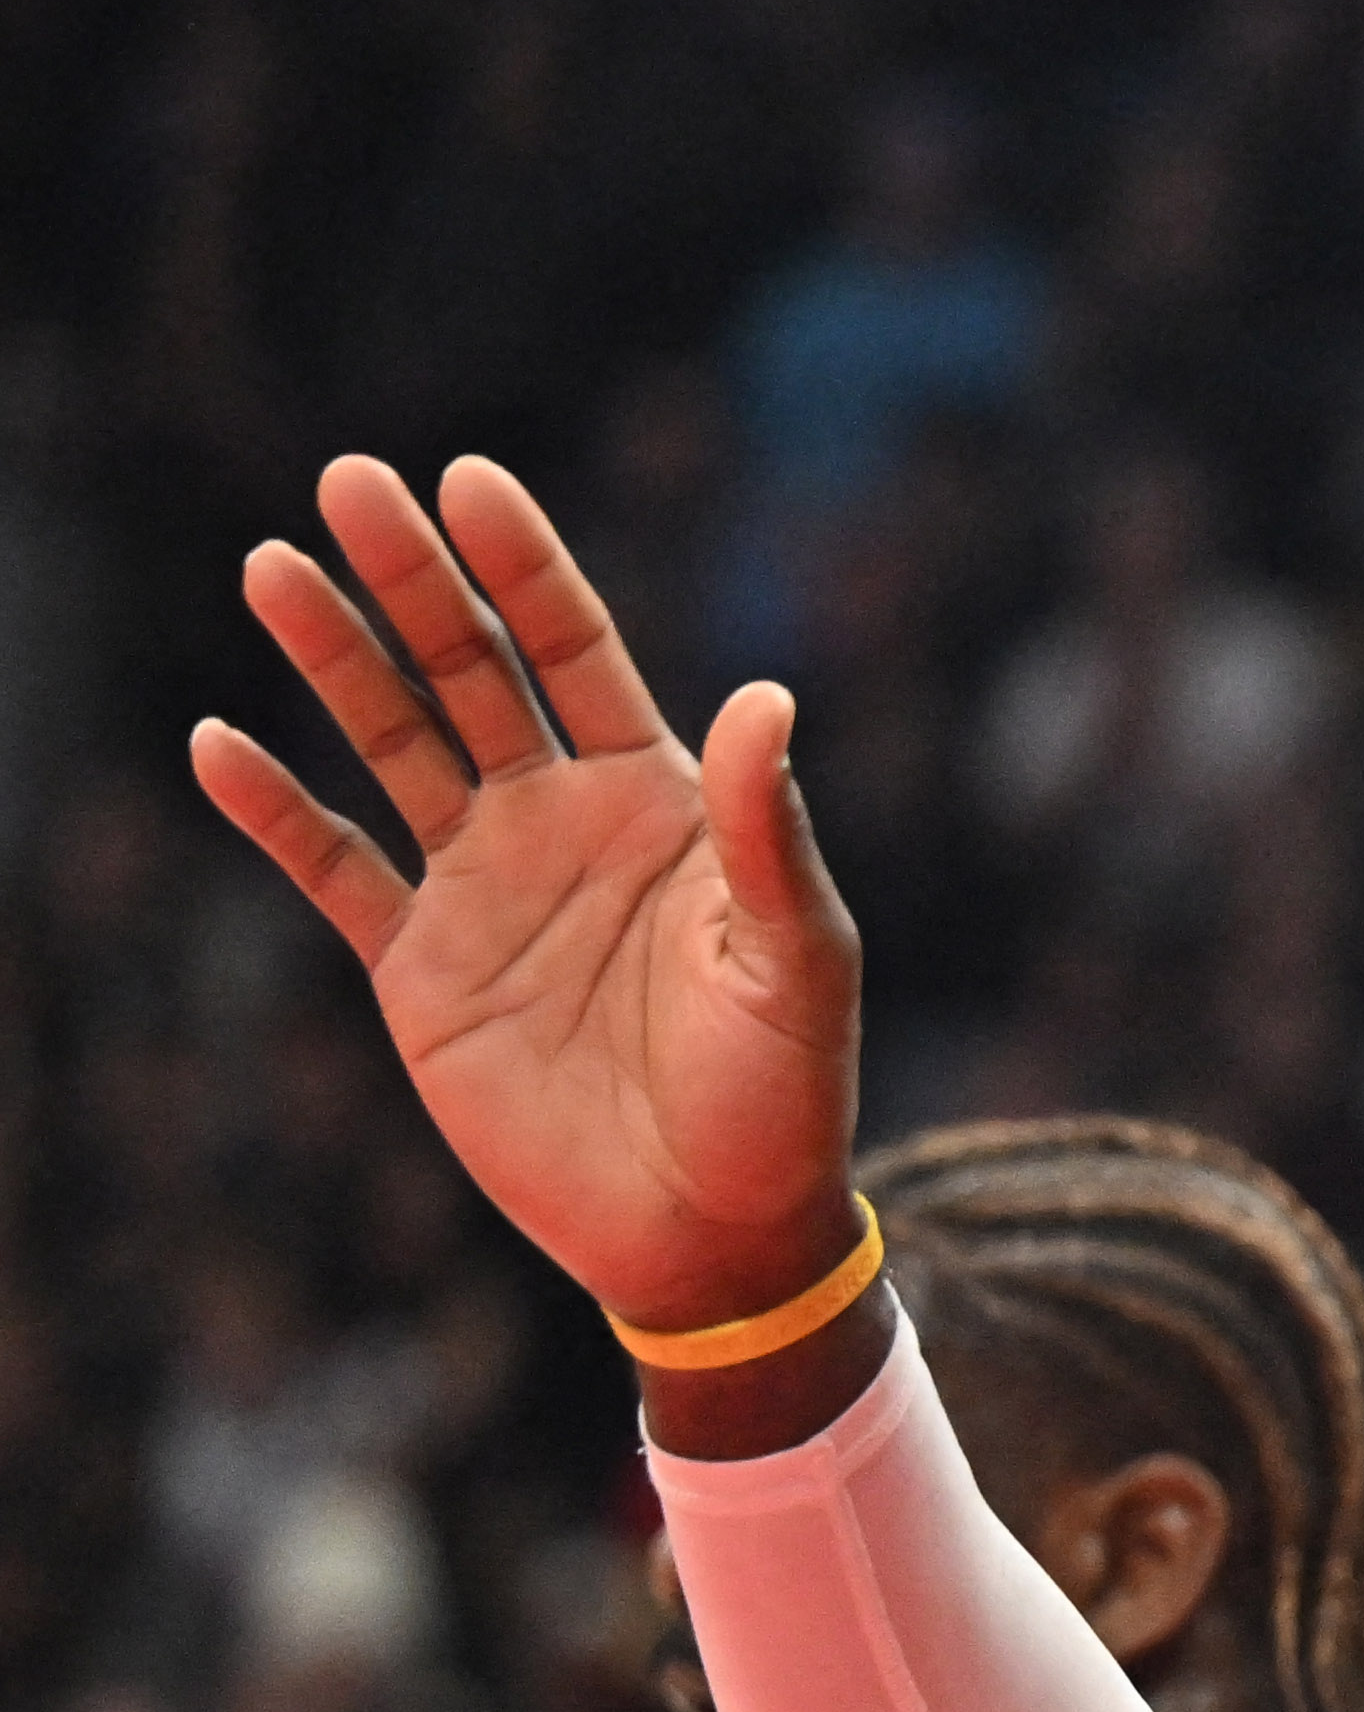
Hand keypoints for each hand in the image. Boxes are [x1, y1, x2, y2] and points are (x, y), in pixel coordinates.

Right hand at [187, 456, 861, 1339]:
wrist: (712, 1229)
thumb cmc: (782, 1095)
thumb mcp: (795, 958)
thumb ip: (769, 834)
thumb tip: (766, 698)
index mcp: (659, 802)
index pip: (576, 653)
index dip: (524, 568)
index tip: (470, 482)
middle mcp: (561, 824)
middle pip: (470, 671)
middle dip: (410, 577)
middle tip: (346, 481)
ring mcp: (483, 890)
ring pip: (392, 744)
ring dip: (333, 659)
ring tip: (272, 567)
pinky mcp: (421, 969)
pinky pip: (333, 869)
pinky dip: (275, 811)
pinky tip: (219, 742)